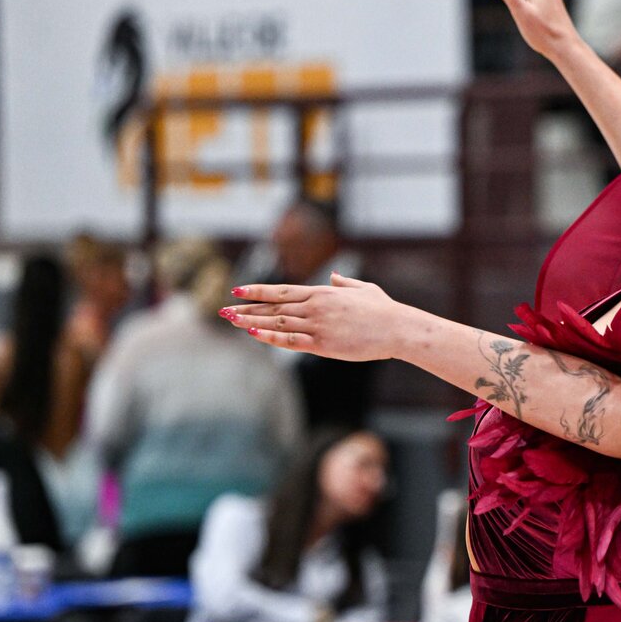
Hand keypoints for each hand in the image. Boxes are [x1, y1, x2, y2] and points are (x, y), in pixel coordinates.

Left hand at [221, 273, 403, 360]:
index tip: (237, 291)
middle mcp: (315, 306)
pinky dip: (270, 337)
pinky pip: (290, 341)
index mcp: (322, 293)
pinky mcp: (323, 344)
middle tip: (224, 310)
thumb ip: (345, 284)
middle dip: (247, 308)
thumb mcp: (363, 290)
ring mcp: (318, 325)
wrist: (396, 328)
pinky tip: (254, 334)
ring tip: (231, 321)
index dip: (257, 291)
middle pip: (273, 306)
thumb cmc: (383, 310)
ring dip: (252, 322)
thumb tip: (333, 277)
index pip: (281, 290)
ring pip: (277, 322)